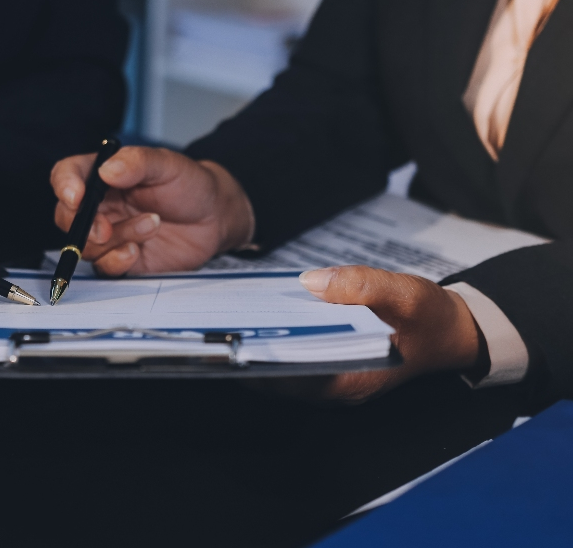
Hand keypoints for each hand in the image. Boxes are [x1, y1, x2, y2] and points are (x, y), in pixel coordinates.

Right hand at [51, 146, 253, 274]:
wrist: (214, 217)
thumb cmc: (189, 185)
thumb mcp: (167, 164)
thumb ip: (137, 162)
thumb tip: (107, 170)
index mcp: (103, 176)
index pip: (67, 176)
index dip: (65, 186)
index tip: (76, 197)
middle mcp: (101, 205)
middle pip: (67, 217)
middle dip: (83, 225)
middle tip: (104, 227)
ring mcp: (110, 234)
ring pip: (87, 245)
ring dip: (116, 238)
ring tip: (151, 224)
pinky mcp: (122, 259)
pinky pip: (104, 267)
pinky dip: (116, 261)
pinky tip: (137, 250)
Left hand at [250, 266, 481, 403]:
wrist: (449, 330)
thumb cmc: (429, 317)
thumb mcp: (406, 294)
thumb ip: (361, 285)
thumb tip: (312, 283)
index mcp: (355, 379)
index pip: (295, 379)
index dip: (263, 361)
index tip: (237, 340)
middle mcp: (337, 389)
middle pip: (280, 379)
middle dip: (252, 354)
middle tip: (224, 325)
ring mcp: (331, 382)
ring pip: (282, 372)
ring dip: (260, 348)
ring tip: (234, 320)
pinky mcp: (327, 367)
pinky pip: (292, 361)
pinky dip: (276, 342)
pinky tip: (261, 319)